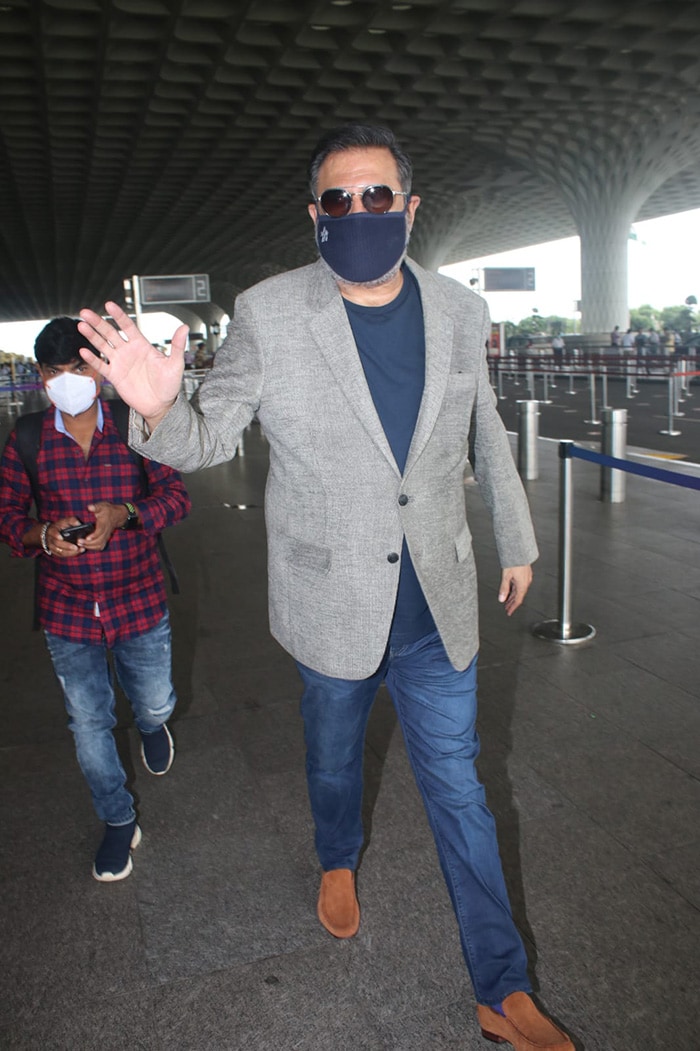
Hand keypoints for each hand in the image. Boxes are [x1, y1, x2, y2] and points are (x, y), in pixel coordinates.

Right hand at [47, 518, 86, 557]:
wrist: (50, 533)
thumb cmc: (60, 526)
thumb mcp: (64, 521)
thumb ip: (72, 520)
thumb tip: (79, 523)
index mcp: (52, 530)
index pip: (52, 532)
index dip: (56, 535)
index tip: (61, 537)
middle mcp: (51, 539)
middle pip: (57, 544)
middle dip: (67, 546)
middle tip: (76, 547)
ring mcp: (52, 547)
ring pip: (60, 551)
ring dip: (70, 552)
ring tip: (80, 550)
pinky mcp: (55, 552)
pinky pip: (62, 555)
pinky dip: (70, 554)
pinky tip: (78, 552)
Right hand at [77, 301, 188, 428]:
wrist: (161, 405)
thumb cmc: (169, 384)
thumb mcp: (175, 364)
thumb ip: (177, 345)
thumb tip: (185, 327)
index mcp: (142, 345)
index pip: (127, 326)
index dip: (118, 315)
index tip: (109, 305)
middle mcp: (128, 351)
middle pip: (110, 332)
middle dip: (98, 322)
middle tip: (85, 312)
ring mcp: (120, 363)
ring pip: (103, 346)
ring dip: (92, 336)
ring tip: (81, 325)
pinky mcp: (115, 376)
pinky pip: (101, 366)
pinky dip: (92, 359)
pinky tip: (83, 351)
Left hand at [78, 502, 127, 550]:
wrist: (118, 516)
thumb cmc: (108, 510)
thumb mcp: (102, 506)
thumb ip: (95, 507)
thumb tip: (89, 507)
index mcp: (104, 523)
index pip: (100, 531)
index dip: (94, 535)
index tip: (87, 538)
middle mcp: (106, 531)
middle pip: (99, 540)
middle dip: (89, 543)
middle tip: (79, 541)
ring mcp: (106, 536)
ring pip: (99, 545)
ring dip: (90, 546)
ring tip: (81, 544)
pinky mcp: (105, 539)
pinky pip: (100, 546)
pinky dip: (93, 548)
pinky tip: (86, 547)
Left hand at [498, 564, 532, 615]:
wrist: (520, 552)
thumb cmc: (514, 562)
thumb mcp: (506, 576)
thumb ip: (503, 588)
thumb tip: (501, 598)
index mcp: (522, 585)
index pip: (518, 600)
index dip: (513, 607)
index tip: (509, 612)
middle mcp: (526, 583)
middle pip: (519, 596)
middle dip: (512, 603)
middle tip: (507, 608)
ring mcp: (526, 578)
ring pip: (519, 591)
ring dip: (513, 597)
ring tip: (507, 601)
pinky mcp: (525, 574)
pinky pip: (520, 585)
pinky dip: (515, 590)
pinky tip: (511, 591)